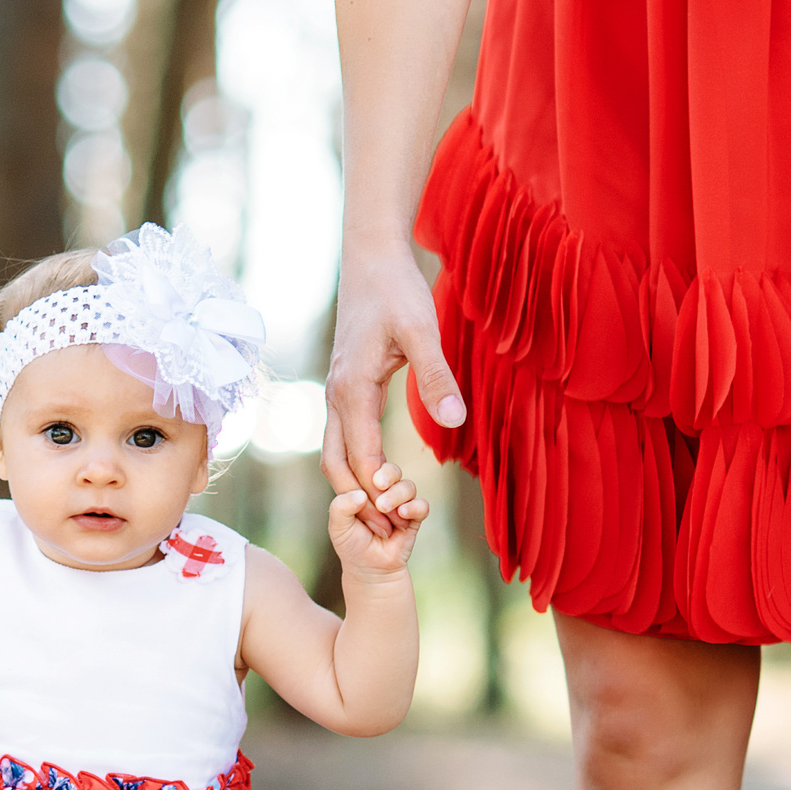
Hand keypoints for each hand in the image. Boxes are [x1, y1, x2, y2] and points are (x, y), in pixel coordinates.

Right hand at [323, 237, 459, 537]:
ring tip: (386, 512)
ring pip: (334, 453)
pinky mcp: (345, 386)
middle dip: (358, 500)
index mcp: (351, 390)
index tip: (399, 520)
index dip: (377, 493)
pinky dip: (356, 464)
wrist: (371, 258)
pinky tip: (381, 475)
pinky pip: (342, 437)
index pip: (358, 458)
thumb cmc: (397, 290)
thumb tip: (456, 421)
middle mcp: (336, 396)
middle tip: (389, 530)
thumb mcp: (423, 331)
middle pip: (335, 465)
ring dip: (355, 485)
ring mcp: (336, 392)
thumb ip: (438, 377)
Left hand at [328, 475, 427, 576]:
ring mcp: (400, 503)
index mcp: (364, 487)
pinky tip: (403, 514)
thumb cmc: (351, 544)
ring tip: (385, 508)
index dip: (368, 467)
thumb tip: (360, 494)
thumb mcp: (338, 525)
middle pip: (392, 470)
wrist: (369, 569)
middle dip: (387, 475)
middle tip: (379, 484)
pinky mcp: (414, 517)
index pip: (369, 466)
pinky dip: (414, 507)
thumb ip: (340, 507)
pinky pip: (422, 505)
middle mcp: (384, 492)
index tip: (364, 476)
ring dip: (397, 495)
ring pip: (407, 486)